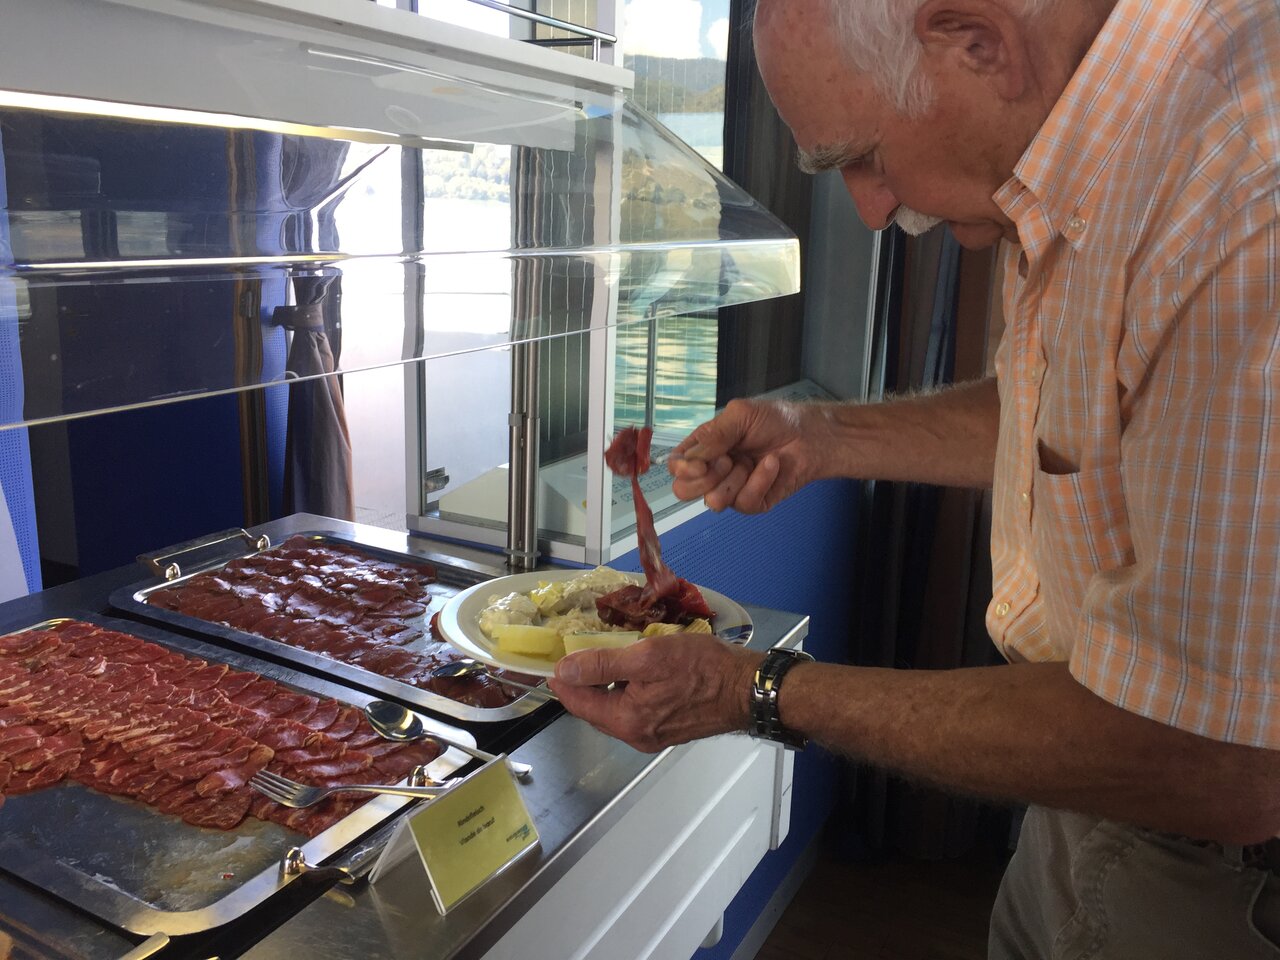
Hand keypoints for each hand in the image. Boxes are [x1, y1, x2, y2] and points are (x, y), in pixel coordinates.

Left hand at [547, 634, 761, 752]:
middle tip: (577, 653)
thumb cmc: (702, 668)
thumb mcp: (648, 657)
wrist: (747, 688)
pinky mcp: (669, 728)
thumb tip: (563, 671)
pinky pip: (634, 710)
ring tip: (603, 656)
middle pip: (595, 709)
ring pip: (615, 709)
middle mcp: (636, 735)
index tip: (553, 658)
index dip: (563, 679)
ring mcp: (653, 735)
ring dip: (605, 685)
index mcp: (627, 721)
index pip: (578, 703)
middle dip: (582, 683)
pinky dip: (626, 691)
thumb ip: (602, 664)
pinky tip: (632, 671)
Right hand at [668, 398, 819, 512]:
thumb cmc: (776, 420)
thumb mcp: (740, 415)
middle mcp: (713, 470)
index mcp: (703, 448)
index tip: (701, 464)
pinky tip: (771, 465)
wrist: (810, 435)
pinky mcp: (752, 502)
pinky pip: (744, 503)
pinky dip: (760, 481)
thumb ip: (713, 435)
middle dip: (705, 479)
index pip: (676, 466)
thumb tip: (691, 458)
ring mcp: (731, 488)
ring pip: (713, 502)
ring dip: (734, 480)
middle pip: (684, 491)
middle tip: (728, 461)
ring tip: (751, 462)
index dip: (683, 469)